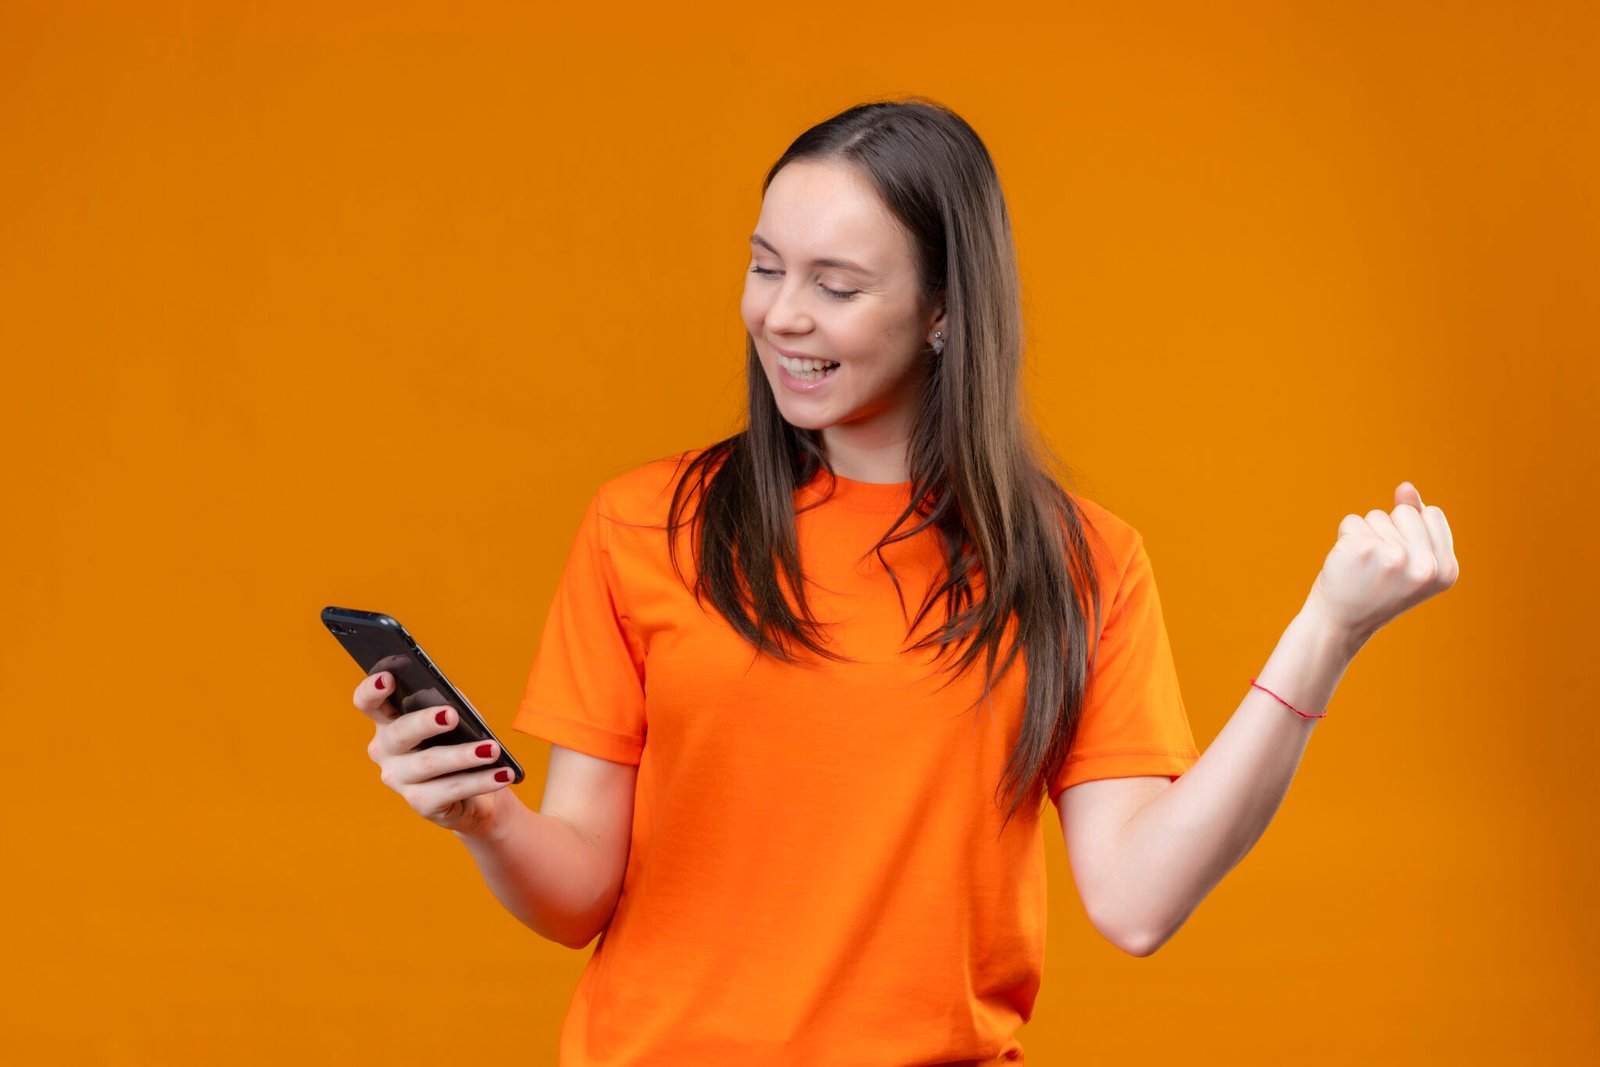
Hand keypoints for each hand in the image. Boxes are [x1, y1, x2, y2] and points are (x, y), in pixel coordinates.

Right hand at [354, 671, 513, 833]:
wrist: (480, 792)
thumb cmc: (462, 742)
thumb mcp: (458, 719)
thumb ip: (451, 704)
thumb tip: (453, 702)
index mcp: (388, 721)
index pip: (368, 703)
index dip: (372, 690)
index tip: (388, 679)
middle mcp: (385, 750)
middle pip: (399, 733)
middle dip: (425, 722)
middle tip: (452, 715)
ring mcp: (399, 779)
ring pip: (430, 763)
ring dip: (464, 755)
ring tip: (492, 749)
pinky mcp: (420, 804)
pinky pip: (452, 790)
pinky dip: (481, 781)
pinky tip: (502, 775)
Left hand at [1304, 481, 1459, 646]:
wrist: (1340, 623)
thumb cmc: (1375, 588)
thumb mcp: (1409, 558)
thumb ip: (1415, 520)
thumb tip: (1405, 487)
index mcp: (1447, 570)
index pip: (1432, 514)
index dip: (1410, 532)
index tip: (1400, 565)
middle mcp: (1425, 566)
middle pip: (1405, 511)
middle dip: (1388, 531)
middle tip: (1378, 568)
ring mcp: (1394, 557)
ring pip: (1376, 515)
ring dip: (1365, 536)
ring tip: (1362, 569)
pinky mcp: (1362, 549)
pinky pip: (1351, 522)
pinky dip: (1344, 537)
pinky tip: (1346, 565)